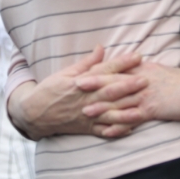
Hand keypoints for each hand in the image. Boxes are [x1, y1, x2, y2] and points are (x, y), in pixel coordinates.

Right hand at [11, 46, 145, 139]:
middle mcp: (85, 99)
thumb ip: (87, 62)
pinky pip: (103, 131)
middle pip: (110, 92)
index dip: (122, 63)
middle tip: (146, 79)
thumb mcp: (65, 72)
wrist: (33, 114)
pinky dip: (116, 131)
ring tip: (142, 108)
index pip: (105, 70)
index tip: (138, 56)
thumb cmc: (50, 89)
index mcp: (81, 83)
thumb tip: (102, 47)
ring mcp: (86, 115)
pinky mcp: (85, 128)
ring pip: (109, 113)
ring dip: (126, 111)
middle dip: (128, 86)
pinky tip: (131, 128)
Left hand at [82, 60, 179, 135]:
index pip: (117, 69)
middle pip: (114, 83)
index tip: (82, 73)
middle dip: (94, 85)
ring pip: (120, 101)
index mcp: (141, 70)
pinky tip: (108, 131)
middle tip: (74, 88)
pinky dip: (120, 125)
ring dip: (102, 107)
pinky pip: (133, 118)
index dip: (99, 71)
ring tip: (86, 112)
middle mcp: (141, 81)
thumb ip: (142, 68)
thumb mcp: (158, 69)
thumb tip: (129, 65)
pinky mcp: (153, 108)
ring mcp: (146, 95)